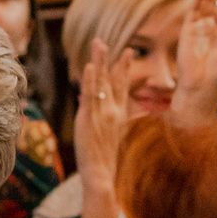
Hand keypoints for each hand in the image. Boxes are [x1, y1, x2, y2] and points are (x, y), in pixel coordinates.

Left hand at [72, 39, 127, 196]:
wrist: (102, 175)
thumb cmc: (105, 162)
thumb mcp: (110, 138)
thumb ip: (107, 123)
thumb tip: (101, 113)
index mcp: (119, 115)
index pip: (122, 87)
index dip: (123, 70)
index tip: (127, 53)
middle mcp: (112, 111)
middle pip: (113, 80)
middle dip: (113, 60)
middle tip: (109, 42)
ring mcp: (101, 113)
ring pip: (101, 82)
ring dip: (100, 61)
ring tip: (99, 43)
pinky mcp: (89, 118)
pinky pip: (90, 95)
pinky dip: (90, 80)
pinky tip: (90, 67)